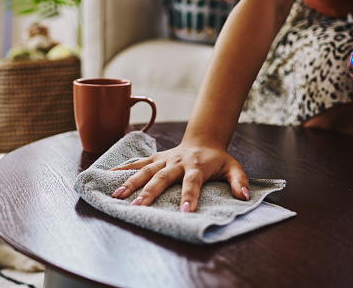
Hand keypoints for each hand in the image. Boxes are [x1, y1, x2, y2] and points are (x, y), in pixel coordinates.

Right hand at [110, 142, 249, 212]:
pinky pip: (137, 163)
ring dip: (130, 182)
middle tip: (138, 206)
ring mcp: (163, 159)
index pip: (192, 182)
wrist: (203, 140)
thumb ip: (240, 181)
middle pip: (162, 177)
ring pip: (145, 170)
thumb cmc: (218, 159)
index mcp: (196, 166)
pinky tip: (107, 176)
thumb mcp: (233, 167)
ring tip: (116, 195)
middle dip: (150, 192)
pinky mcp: (155, 159)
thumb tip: (245, 196)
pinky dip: (122, 169)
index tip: (185, 212)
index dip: (189, 196)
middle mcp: (177, 162)